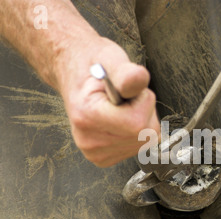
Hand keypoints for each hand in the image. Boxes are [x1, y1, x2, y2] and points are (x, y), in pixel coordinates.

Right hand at [57, 37, 159, 167]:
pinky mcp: (103, 158)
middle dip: (145, 110)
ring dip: (142, 120)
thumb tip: (139, 79)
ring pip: (146, 141)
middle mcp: (88, 140)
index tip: (127, 88)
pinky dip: (137, 132)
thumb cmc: (93, 65)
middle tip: (125, 97)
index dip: (142, 100)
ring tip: (121, 107)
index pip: (138, 123)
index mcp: (86, 116)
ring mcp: (95, 153)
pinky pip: (139, 147)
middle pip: (146, 134)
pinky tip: (121, 120)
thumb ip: (126, 72)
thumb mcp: (110, 58)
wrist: (74, 74)